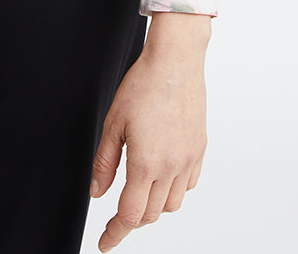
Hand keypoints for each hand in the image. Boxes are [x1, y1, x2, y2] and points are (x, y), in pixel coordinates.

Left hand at [90, 22, 207, 247]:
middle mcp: (171, 167)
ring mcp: (189, 160)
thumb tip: (97, 192)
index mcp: (146, 163)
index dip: (115, 233)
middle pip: (151, 214)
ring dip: (153, 206)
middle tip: (116, 215)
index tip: (105, 243)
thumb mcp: (113, 122)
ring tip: (138, 192)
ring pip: (171, 204)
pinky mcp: (199, 151)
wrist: (175, 62)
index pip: (130, 215)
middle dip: (131, 219)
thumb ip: (104, 162)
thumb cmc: (143, 85)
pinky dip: (173, 190)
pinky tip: (161, 176)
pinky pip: (188, 186)